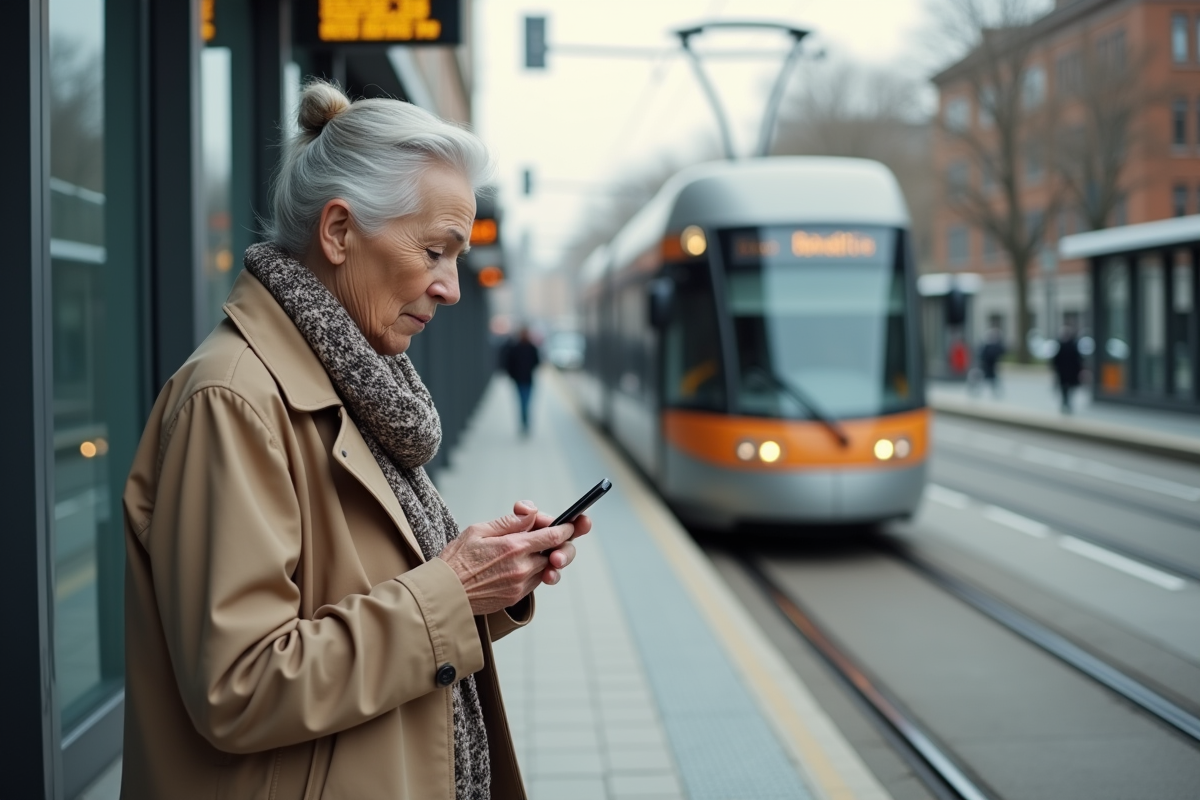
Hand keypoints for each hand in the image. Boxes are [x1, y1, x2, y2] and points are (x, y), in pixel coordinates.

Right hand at [437, 501, 590, 615]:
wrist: (443, 594)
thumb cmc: (456, 559)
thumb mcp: (479, 530)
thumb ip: (510, 522)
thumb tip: (533, 513)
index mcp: (514, 547)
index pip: (554, 534)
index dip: (568, 527)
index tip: (575, 521)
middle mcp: (522, 567)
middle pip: (558, 554)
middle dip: (563, 545)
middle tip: (560, 537)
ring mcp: (520, 585)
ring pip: (547, 567)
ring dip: (546, 557)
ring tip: (534, 548)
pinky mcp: (516, 597)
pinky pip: (535, 581)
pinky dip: (535, 570)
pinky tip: (522, 563)